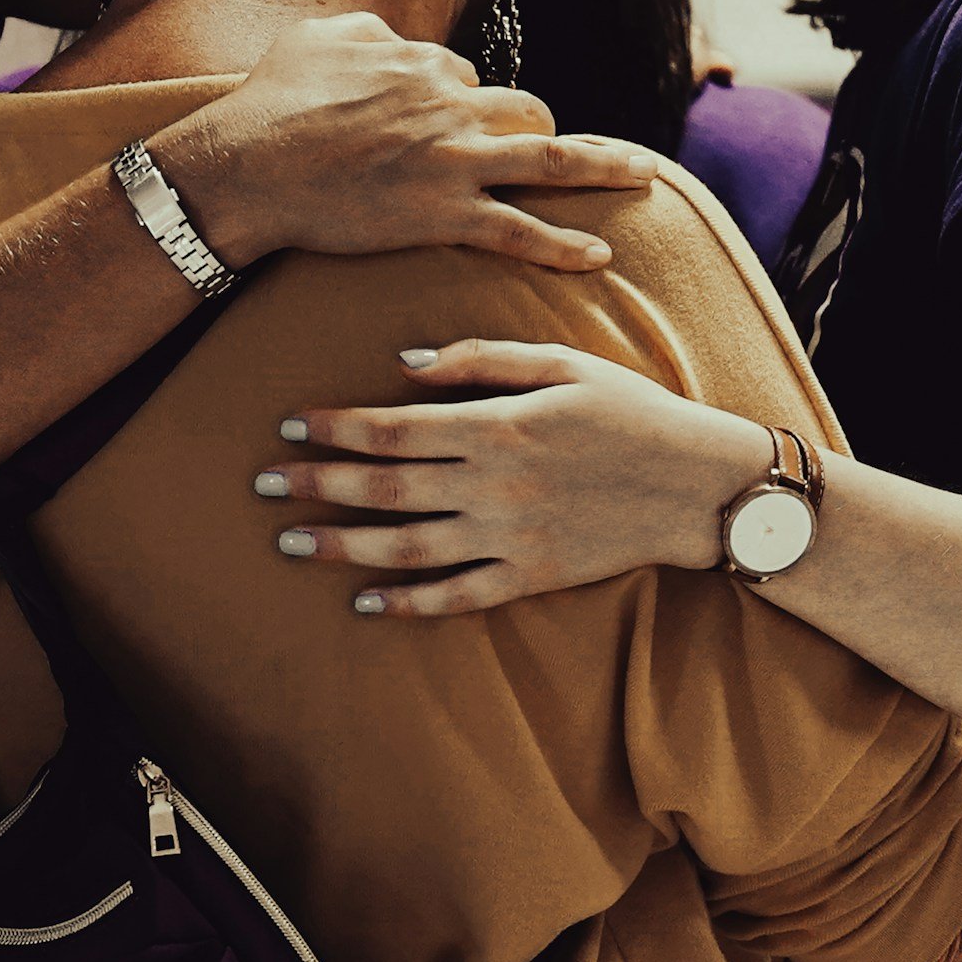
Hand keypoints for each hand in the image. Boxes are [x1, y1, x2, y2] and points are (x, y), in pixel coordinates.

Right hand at [157, 14, 667, 273]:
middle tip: (557, 146)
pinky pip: (520, 230)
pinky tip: (599, 256)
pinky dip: (563, 245)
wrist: (249, 166)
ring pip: (547, 158)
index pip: (465, 76)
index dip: (460, 101)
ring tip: (642, 174)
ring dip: (602, 165)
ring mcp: (454, 161)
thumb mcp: (314, 38)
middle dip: (541, 128)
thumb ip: (362, 29)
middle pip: (523, 109)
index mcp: (420, 62)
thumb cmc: (270, 102)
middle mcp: (450, 105)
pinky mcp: (445, 214)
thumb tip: (387, 34)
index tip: (447, 126)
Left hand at [252, 339, 766, 614]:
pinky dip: (408, 602)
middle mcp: (493, 484)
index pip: (393, 427)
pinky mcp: (531, 576)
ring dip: (343, 545)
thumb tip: (405, 363)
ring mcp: (511, 536)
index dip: (334, 428)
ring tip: (292, 543)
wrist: (699, 484)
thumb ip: (480, 359)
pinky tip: (366, 601)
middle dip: (316, 485)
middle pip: (384, 486)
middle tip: (262, 487)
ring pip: (407, 545)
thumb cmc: (630, 411)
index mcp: (497, 425)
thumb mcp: (561, 363)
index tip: (290, 426)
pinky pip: (457, 595)